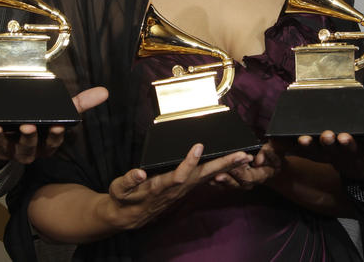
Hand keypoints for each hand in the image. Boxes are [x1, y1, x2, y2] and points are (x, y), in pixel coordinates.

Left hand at [0, 86, 108, 171]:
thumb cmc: (36, 123)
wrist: (6, 137)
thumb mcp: (58, 113)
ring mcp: (4, 149)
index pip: (52, 143)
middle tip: (27, 125)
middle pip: (28, 150)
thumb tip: (104, 92)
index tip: (56, 126)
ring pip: (3, 149)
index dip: (53, 136)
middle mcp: (25, 151)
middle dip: (27, 138)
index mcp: (43, 144)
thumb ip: (79, 103)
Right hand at [100, 144, 252, 230]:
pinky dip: (221, 173)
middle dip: (223, 165)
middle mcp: (176, 189)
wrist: (128, 216)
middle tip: (242, 156)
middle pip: (202, 176)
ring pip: (208, 177)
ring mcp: (183, 190)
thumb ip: (129, 180)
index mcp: (160, 187)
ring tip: (244, 158)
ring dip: (227, 168)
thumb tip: (140, 172)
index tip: (198, 146)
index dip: (188, 162)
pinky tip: (233, 166)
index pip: (178, 175)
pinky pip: (206, 180)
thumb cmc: (124, 199)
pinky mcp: (185, 188)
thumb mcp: (120, 189)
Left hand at [212, 142, 281, 189]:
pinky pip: (224, 184)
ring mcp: (241, 183)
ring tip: (209, 178)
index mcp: (260, 176)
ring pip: (228, 185)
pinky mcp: (234, 181)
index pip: (248, 177)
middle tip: (216, 174)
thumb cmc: (272, 155)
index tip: (231, 167)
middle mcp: (250, 182)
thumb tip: (259, 160)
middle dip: (226, 179)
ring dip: (219, 182)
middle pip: (236, 184)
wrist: (271, 164)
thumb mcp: (274, 152)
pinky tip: (207, 178)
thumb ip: (268, 153)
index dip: (239, 173)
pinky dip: (216, 182)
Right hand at [281, 131, 363, 181]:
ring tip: (344, 137)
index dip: (307, 145)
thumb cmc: (333, 153)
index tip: (303, 139)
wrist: (362, 166)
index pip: (312, 150)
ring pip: (351, 147)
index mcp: (322, 152)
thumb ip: (293, 145)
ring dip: (347, 143)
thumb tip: (271, 141)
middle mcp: (337, 153)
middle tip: (325, 135)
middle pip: (331, 149)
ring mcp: (354, 152)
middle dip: (327, 143)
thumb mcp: (313, 152)